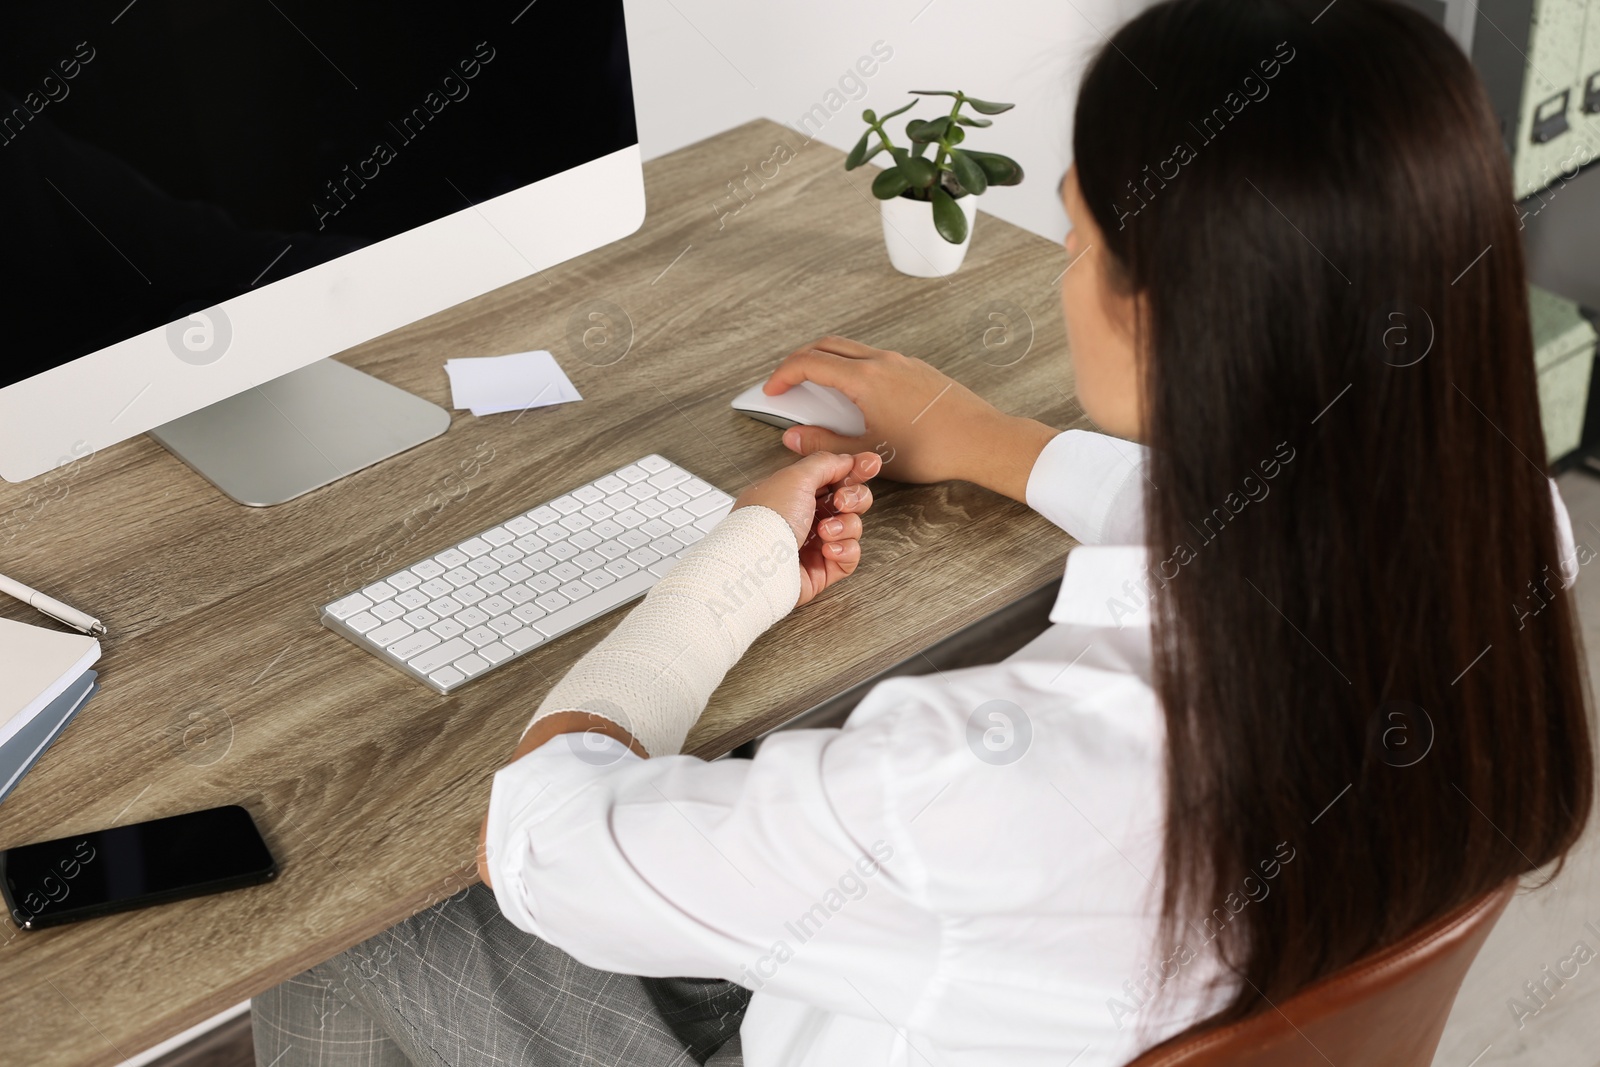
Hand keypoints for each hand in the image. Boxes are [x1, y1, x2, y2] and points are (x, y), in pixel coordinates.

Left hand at [731, 450, 879, 606]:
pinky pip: (850, 556)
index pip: (832, 476)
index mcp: (794, 492)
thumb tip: (845, 460)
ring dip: (844, 526)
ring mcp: (814, 543)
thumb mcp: (795, 477)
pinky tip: (829, 549)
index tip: (870, 464)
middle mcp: (804, 516)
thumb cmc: (766, 522)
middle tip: (842, 501)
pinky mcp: (822, 569)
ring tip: (825, 531)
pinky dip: (844, 550)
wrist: (757, 565)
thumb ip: (825, 463)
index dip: (854, 469)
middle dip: (853, 497)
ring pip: (852, 527)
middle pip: (848, 500)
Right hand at [763, 336, 1057, 500]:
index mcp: (864, 379)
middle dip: (799, 360)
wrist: (981, 440)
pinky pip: (874, 357)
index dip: (783, 375)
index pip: (809, 362)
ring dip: (827, 361)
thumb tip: (794, 437)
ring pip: (851, 349)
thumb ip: (825, 444)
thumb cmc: (932, 449)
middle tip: (787, 383)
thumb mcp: (869, 453)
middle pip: (827, 345)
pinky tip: (856, 394)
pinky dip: (852, 367)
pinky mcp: (916, 369)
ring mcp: (901, 361)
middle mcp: (881, 361)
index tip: (772, 390)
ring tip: (818, 389)